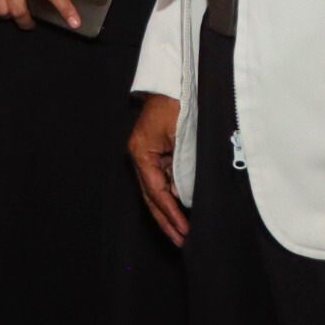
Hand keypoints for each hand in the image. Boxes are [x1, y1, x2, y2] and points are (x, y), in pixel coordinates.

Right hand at [129, 95, 187, 246]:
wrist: (174, 82)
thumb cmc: (177, 105)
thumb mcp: (182, 137)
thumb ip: (183, 167)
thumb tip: (184, 195)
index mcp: (141, 153)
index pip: (156, 192)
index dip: (171, 214)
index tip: (184, 231)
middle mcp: (140, 156)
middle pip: (151, 197)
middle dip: (166, 221)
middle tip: (181, 242)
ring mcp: (147, 155)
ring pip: (155, 191)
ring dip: (168, 212)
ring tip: (181, 233)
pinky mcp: (157, 152)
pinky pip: (162, 180)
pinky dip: (171, 197)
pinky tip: (181, 210)